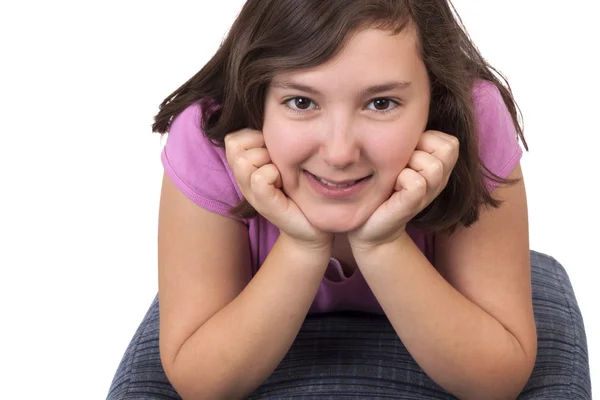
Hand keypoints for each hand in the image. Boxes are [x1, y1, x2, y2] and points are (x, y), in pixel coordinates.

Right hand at [225, 129, 332, 249]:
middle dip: (260, 146)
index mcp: (246, 166)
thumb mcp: (284, 160)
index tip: (274, 151)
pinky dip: (271, 175)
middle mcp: (243, 179)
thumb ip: (272, 141)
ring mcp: (252, 194)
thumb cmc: (299, 190)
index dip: (254, 137)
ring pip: (244, 160)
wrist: (313, 226)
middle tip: (278, 163)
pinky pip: (259, 179)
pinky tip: (283, 183)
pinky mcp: (265, 205)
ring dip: (267, 161)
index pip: (234, 137)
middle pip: (235, 144)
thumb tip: (269, 113)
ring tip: (281, 174)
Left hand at [348, 130, 458, 250]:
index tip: (405, 156)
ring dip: (408, 166)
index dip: (425, 141)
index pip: (449, 140)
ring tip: (395, 178)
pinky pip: (416, 182)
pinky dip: (401, 180)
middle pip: (447, 149)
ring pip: (433, 165)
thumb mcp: (400, 159)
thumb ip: (411, 140)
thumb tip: (407, 112)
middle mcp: (440, 181)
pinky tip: (391, 189)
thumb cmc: (383, 188)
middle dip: (420, 150)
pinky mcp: (413, 205)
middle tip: (400, 166)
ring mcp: (429, 194)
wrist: (369, 225)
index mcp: (439, 167)